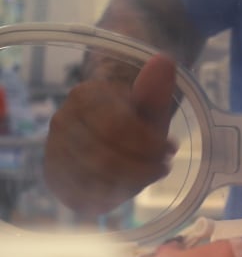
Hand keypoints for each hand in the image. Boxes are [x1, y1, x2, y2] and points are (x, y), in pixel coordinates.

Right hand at [44, 54, 177, 215]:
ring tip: (150, 174)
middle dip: (143, 166)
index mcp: (84, 97)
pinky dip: (112, 196)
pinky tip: (129, 186)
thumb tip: (164, 60)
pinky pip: (82, 196)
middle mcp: (62, 122)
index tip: (172, 148)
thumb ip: (156, 89)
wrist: (104, 125)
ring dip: (132, 182)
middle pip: (107, 157)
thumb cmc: (133, 115)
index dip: (150, 143)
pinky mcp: (55, 177)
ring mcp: (54, 151)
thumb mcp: (149, 103)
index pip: (119, 128)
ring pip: (95, 179)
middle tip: (164, 165)